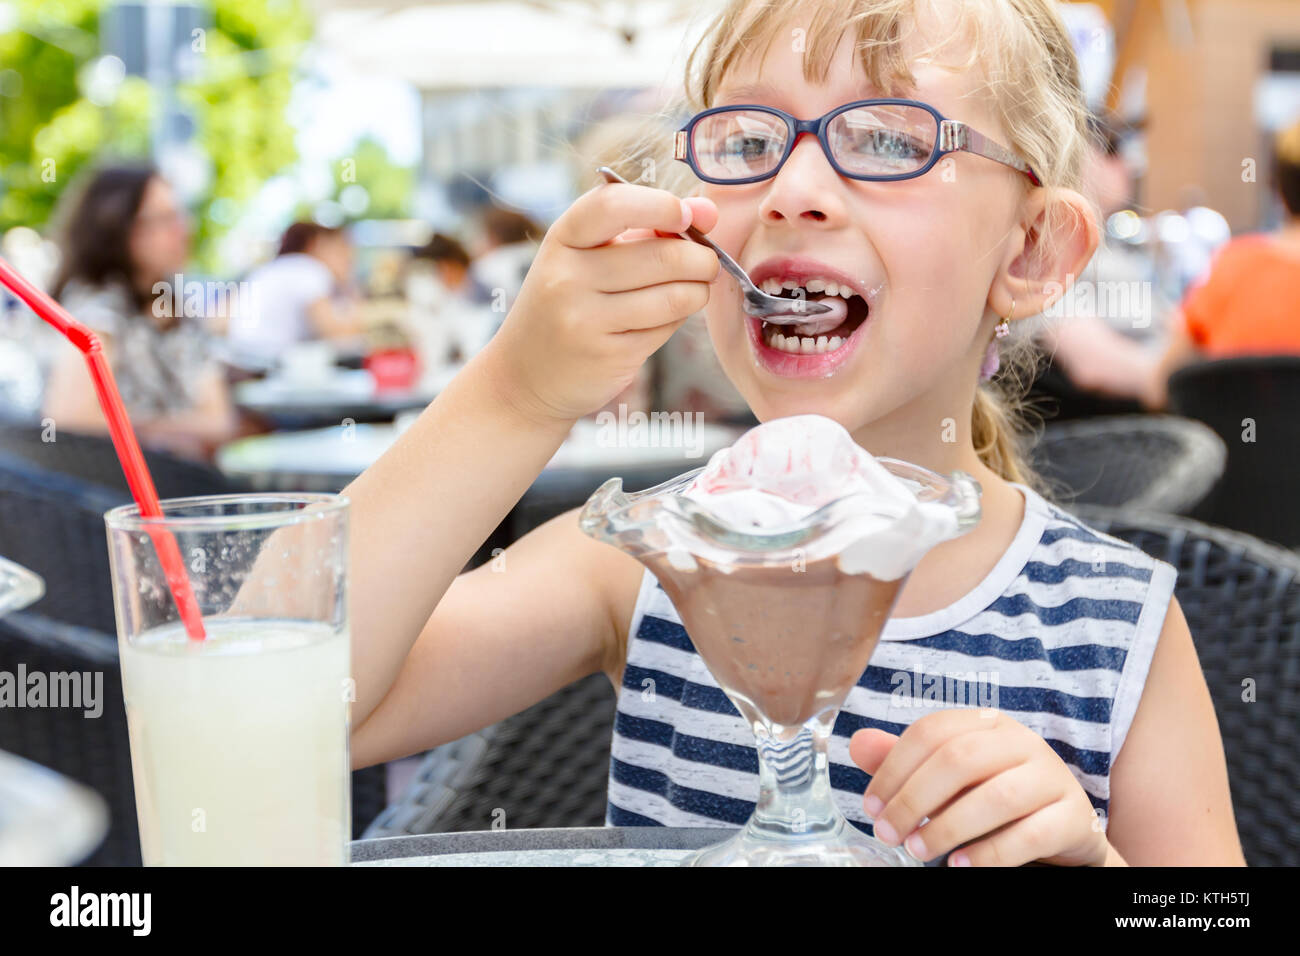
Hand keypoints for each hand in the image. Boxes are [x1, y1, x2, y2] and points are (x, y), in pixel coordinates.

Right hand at [481, 182, 718, 425]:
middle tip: (706, 263)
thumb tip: (708, 212)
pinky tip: (664, 318)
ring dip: (698, 291)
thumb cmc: (567, 303)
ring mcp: (585, 319)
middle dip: (700, 259)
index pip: (614, 206)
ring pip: (674, 296)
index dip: (660, 205)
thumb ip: (647, 227)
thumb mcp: (589, 256)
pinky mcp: (608, 355)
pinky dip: (677, 320)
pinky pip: (665, 328)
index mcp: (563, 239)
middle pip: (662, 256)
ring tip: (694, 290)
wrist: (525, 375)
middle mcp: (568, 277)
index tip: (684, 216)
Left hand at [850, 709, 1110, 866]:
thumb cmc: (991, 794)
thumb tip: (857, 744)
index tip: (871, 807)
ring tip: (918, 851)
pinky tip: (960, 865)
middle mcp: (1021, 741)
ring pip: (997, 797)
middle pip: (959, 760)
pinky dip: (991, 853)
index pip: (931, 732)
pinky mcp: (1072, 816)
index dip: (894, 769)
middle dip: (915, 799)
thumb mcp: (947, 777)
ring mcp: (1051, 776)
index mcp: (986, 722)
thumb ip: (905, 761)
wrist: (1061, 827)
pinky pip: (1031, 834)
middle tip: (889, 833)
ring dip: (949, 827)